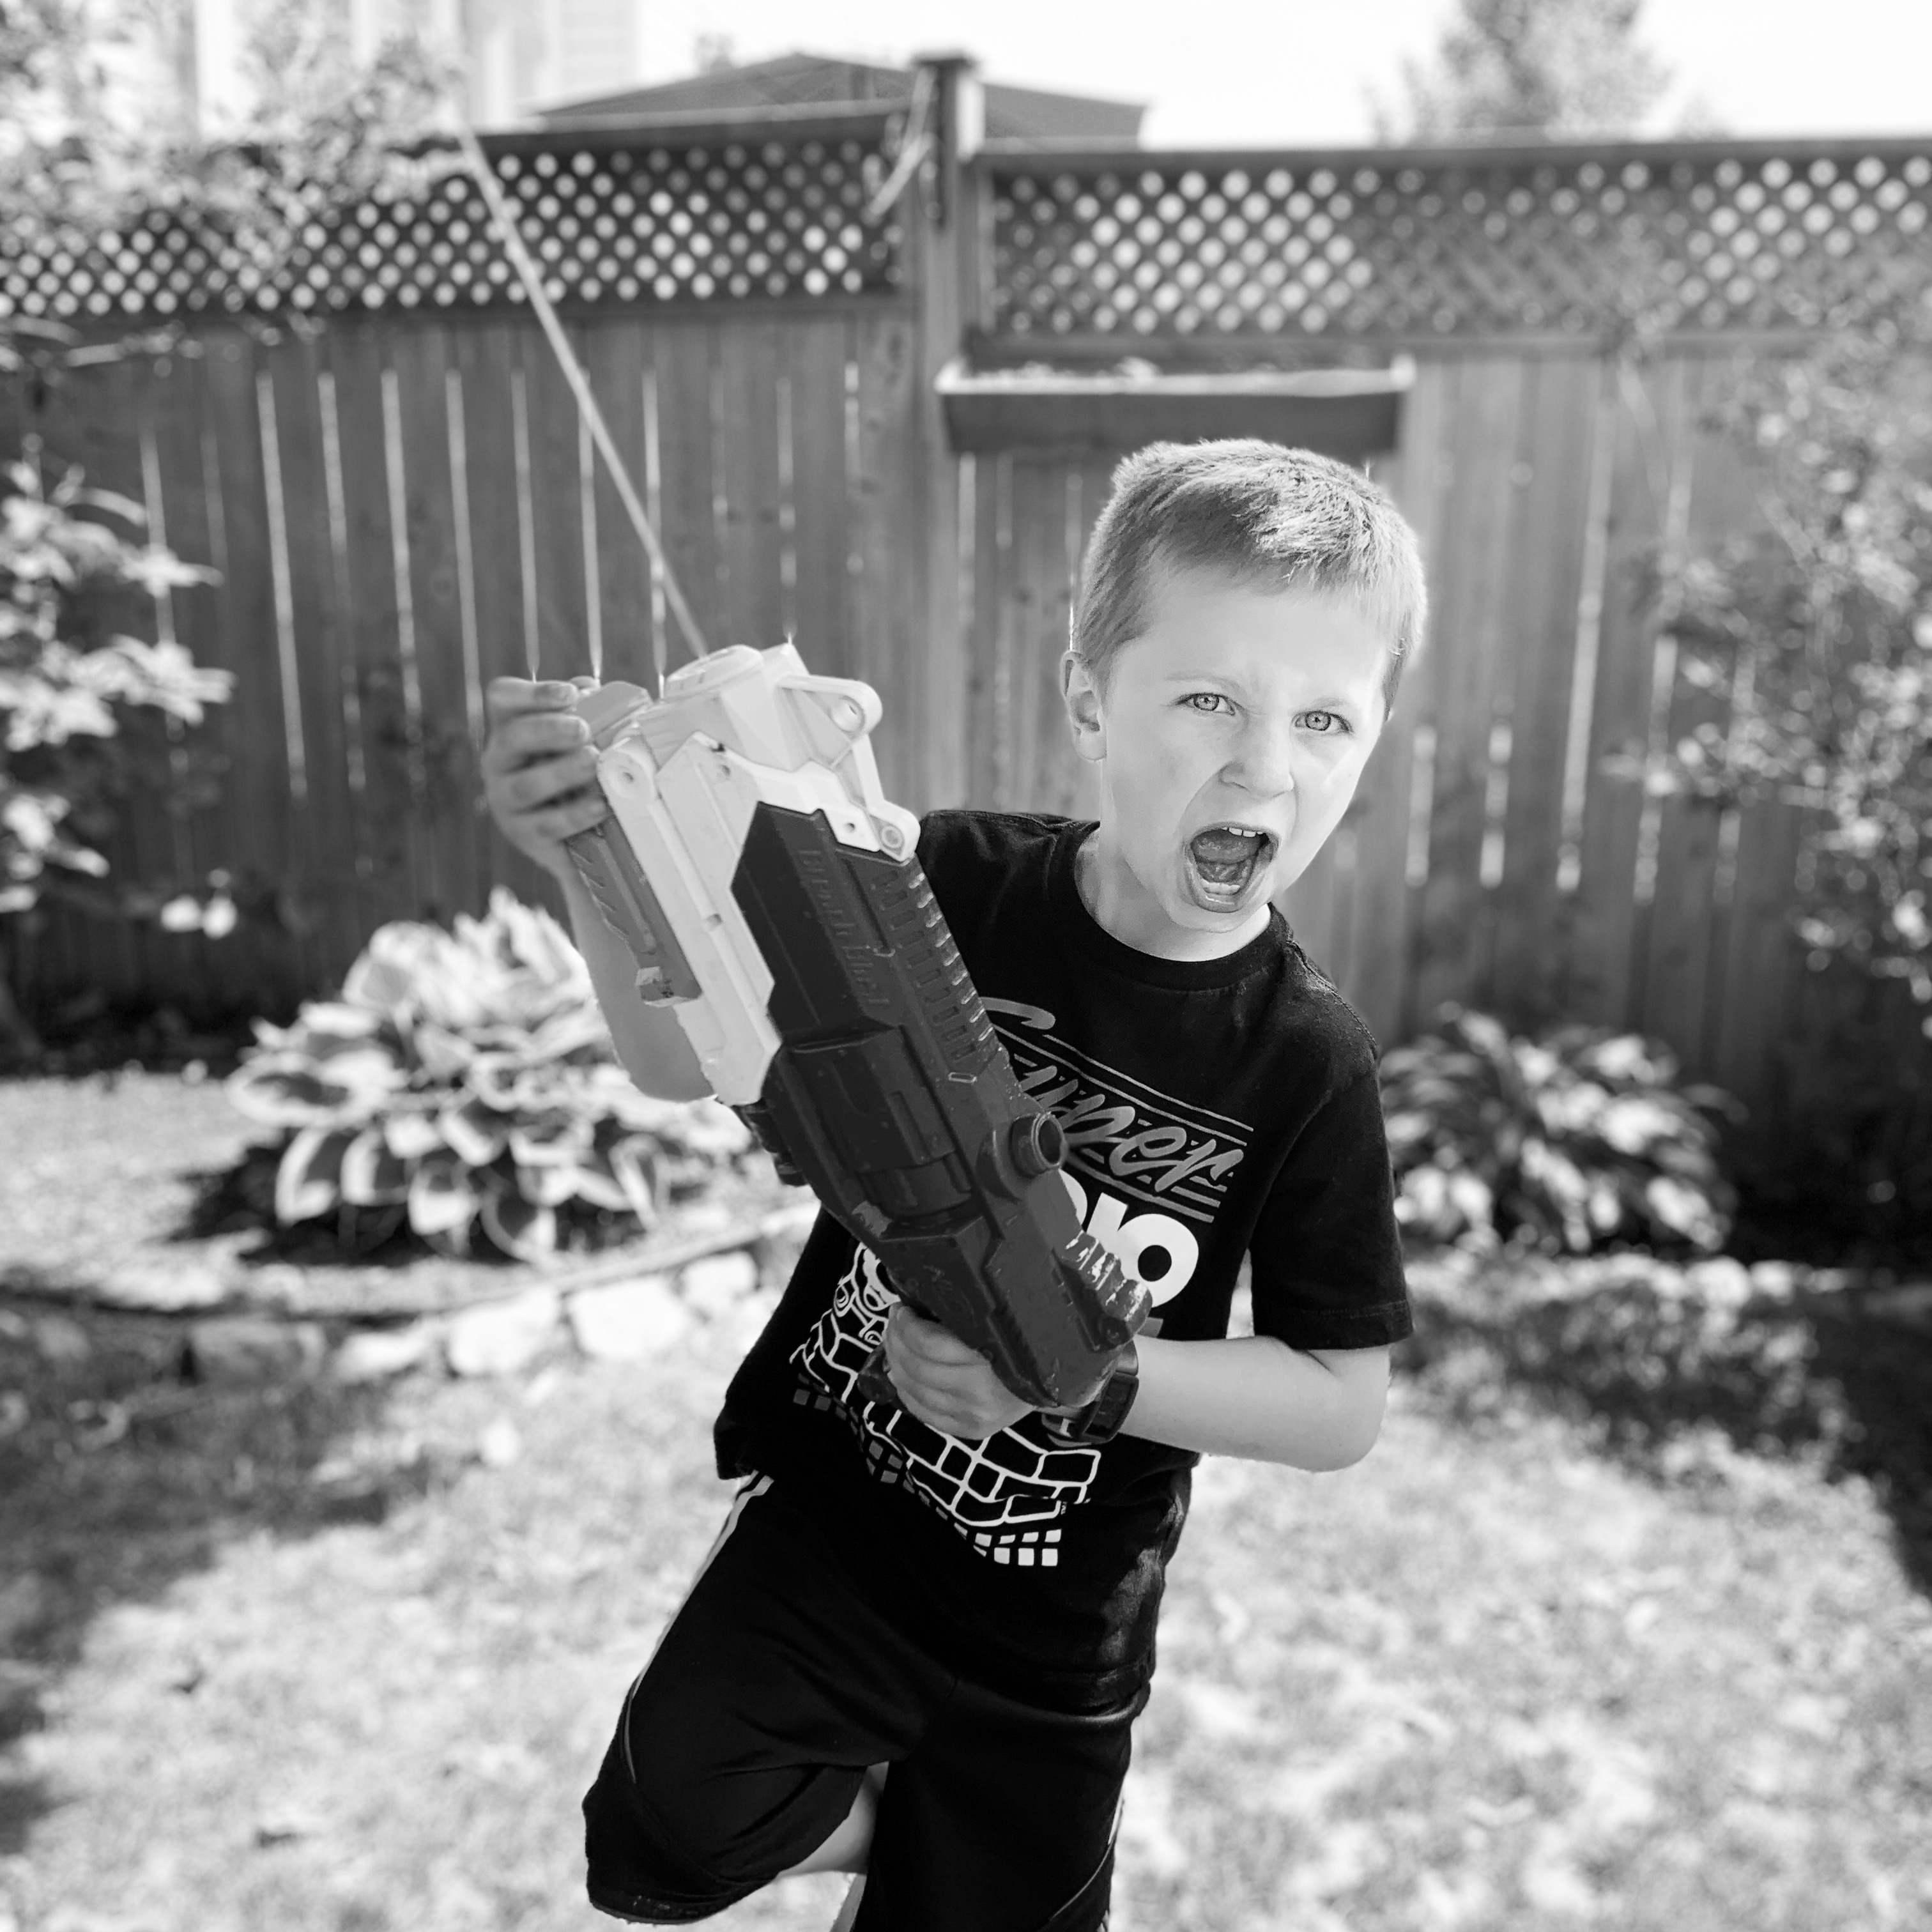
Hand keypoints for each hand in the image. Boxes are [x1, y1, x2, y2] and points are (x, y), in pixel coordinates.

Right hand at [481, 676, 607, 879]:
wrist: (577, 836)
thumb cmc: (576, 775)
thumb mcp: (578, 741)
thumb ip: (585, 711)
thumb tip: (592, 690)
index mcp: (511, 728)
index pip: (503, 698)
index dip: (533, 693)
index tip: (569, 694)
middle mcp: (500, 762)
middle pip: (512, 737)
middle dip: (549, 730)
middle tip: (583, 729)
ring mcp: (507, 800)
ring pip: (526, 785)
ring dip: (562, 772)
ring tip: (592, 762)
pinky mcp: (525, 835)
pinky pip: (546, 825)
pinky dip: (574, 815)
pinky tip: (599, 806)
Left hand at [882, 1305, 1035, 1439]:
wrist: (1054, 1380)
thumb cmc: (1026, 1343)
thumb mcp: (1002, 1320)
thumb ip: (968, 1313)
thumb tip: (922, 1297)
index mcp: (993, 1357)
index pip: (930, 1344)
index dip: (907, 1325)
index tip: (902, 1310)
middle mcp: (981, 1392)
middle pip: (917, 1366)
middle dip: (897, 1340)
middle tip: (895, 1322)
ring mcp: (973, 1414)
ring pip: (914, 1389)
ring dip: (896, 1363)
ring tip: (894, 1344)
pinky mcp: (969, 1430)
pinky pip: (922, 1412)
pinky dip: (904, 1391)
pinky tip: (900, 1373)